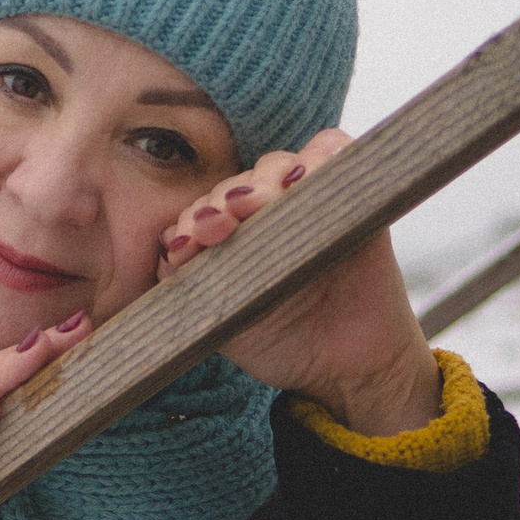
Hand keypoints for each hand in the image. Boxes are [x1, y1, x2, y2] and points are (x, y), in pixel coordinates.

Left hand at [154, 130, 439, 434]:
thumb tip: (168, 248)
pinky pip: (334, 151)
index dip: (189, 224)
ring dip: (262, 180)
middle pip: (236, 185)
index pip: (201, 213)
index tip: (183, 247)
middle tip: (216, 224)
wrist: (344, 368)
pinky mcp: (351, 193)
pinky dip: (321, 154)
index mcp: (229, 236)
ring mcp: (307, 199)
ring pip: (278, 166)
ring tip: (254, 201)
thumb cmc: (280, 342)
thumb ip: (191, 282)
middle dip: (220, 202)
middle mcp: (264, 212)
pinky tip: (306, 175)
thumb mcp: (224, 317)